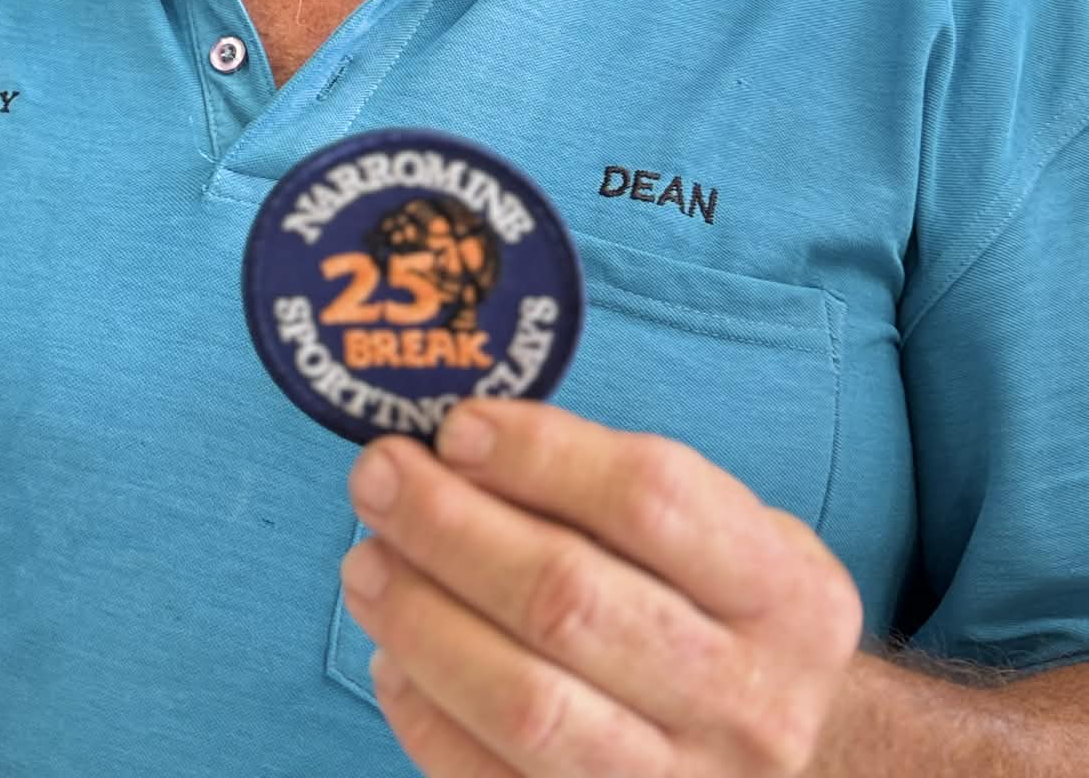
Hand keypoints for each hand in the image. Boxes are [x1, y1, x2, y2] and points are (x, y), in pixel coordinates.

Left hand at [340, 400, 862, 776]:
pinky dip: (426, 716)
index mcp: (787, 595)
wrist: (803, 764)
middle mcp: (746, 700)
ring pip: (527, 704)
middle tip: (379, 478)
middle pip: (569, 601)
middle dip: (450, 528)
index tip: (457, 427)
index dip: (540, 455)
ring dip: (422, 620)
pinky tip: (394, 656)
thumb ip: (616, 488)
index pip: (651, 500)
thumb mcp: (733, 537)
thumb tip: (462, 442)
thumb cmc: (733, 619)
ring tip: (366, 564)